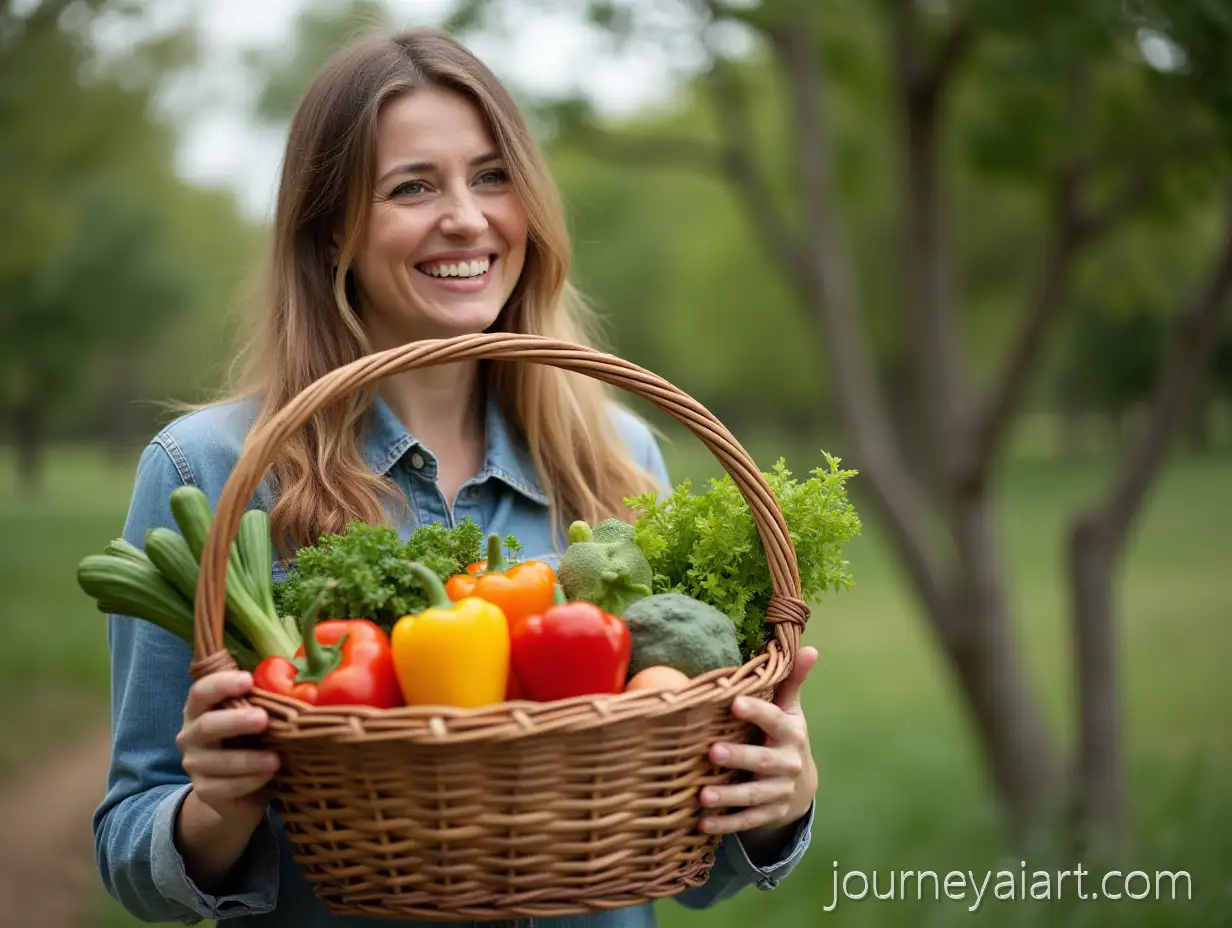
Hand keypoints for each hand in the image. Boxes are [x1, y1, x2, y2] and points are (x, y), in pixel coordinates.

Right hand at [176, 670, 280, 824]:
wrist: (239, 789)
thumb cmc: (252, 740)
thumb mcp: (254, 718)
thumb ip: (262, 702)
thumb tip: (297, 684)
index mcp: (202, 709)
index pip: (201, 691)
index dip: (221, 684)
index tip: (248, 680)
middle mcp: (191, 734)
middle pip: (206, 725)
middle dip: (235, 721)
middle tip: (262, 719)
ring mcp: (195, 763)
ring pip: (216, 761)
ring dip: (248, 759)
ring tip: (275, 759)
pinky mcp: (204, 790)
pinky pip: (223, 787)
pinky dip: (249, 781)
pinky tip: (268, 775)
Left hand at [699, 646, 818, 837]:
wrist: (800, 786)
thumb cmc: (783, 736)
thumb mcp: (790, 710)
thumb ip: (791, 681)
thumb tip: (810, 647)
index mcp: (791, 733)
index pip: (775, 721)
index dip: (757, 712)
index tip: (735, 702)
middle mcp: (787, 764)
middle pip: (763, 761)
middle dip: (738, 757)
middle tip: (711, 751)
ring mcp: (778, 792)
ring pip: (754, 796)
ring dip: (728, 796)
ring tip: (702, 796)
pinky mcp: (768, 814)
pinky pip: (746, 820)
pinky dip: (725, 823)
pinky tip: (703, 823)